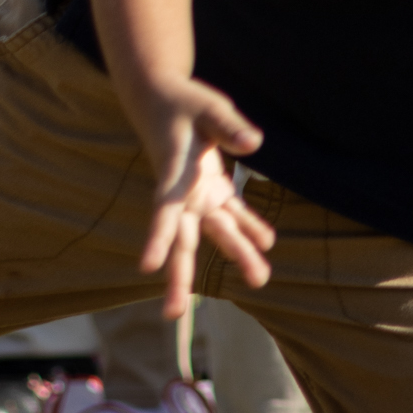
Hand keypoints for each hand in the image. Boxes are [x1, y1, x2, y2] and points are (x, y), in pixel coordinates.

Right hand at [129, 75, 272, 317]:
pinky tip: (267, 243)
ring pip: (216, 231)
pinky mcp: (211, 187)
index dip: (156, 238)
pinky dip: (248, 226)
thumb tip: (253, 143)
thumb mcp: (206, 106)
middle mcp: (183, 192)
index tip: (146, 267)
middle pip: (182, 239)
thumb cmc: (181, 100)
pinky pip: (231, 213)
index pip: (164, 210)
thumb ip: (228, 125)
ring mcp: (198, 193)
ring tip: (261, 279)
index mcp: (174, 172)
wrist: (162, 97)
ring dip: (237, 253)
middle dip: (179, 276)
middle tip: (172, 314)